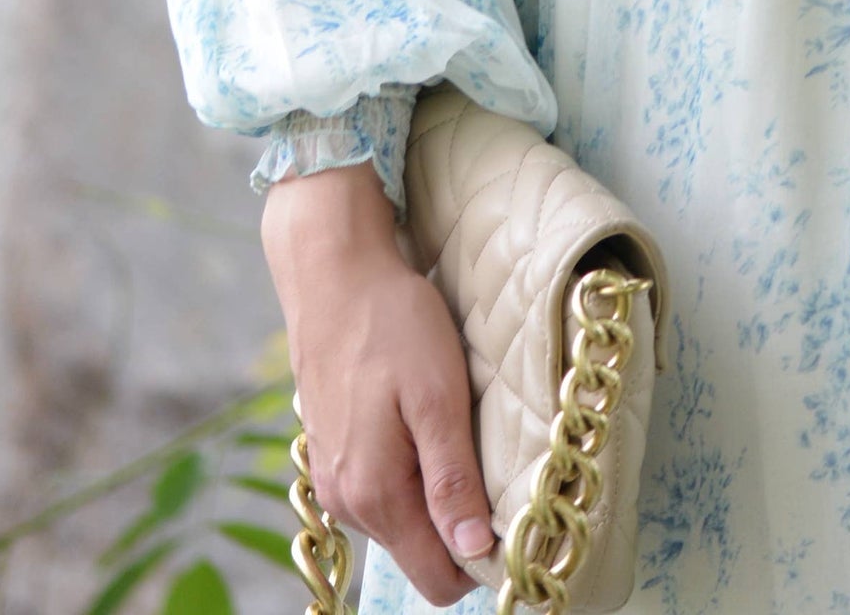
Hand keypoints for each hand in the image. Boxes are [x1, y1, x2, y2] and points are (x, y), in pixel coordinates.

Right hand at [261, 160, 491, 606]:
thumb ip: (453, 481)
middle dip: (463, 523)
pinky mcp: (333, 451)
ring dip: (438, 491)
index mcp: (375, 495)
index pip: (437, 578)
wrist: (333, 272)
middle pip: (422, 549)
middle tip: (497, 462)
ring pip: (404, 518)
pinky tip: (426, 420)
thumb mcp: (436, 397)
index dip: (481, 561)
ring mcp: (335, 478)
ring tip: (460, 431)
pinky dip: (412, 468)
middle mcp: (347, 501)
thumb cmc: (391, 325)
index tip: (517, 519)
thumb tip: (476, 553)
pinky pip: (384, 486)